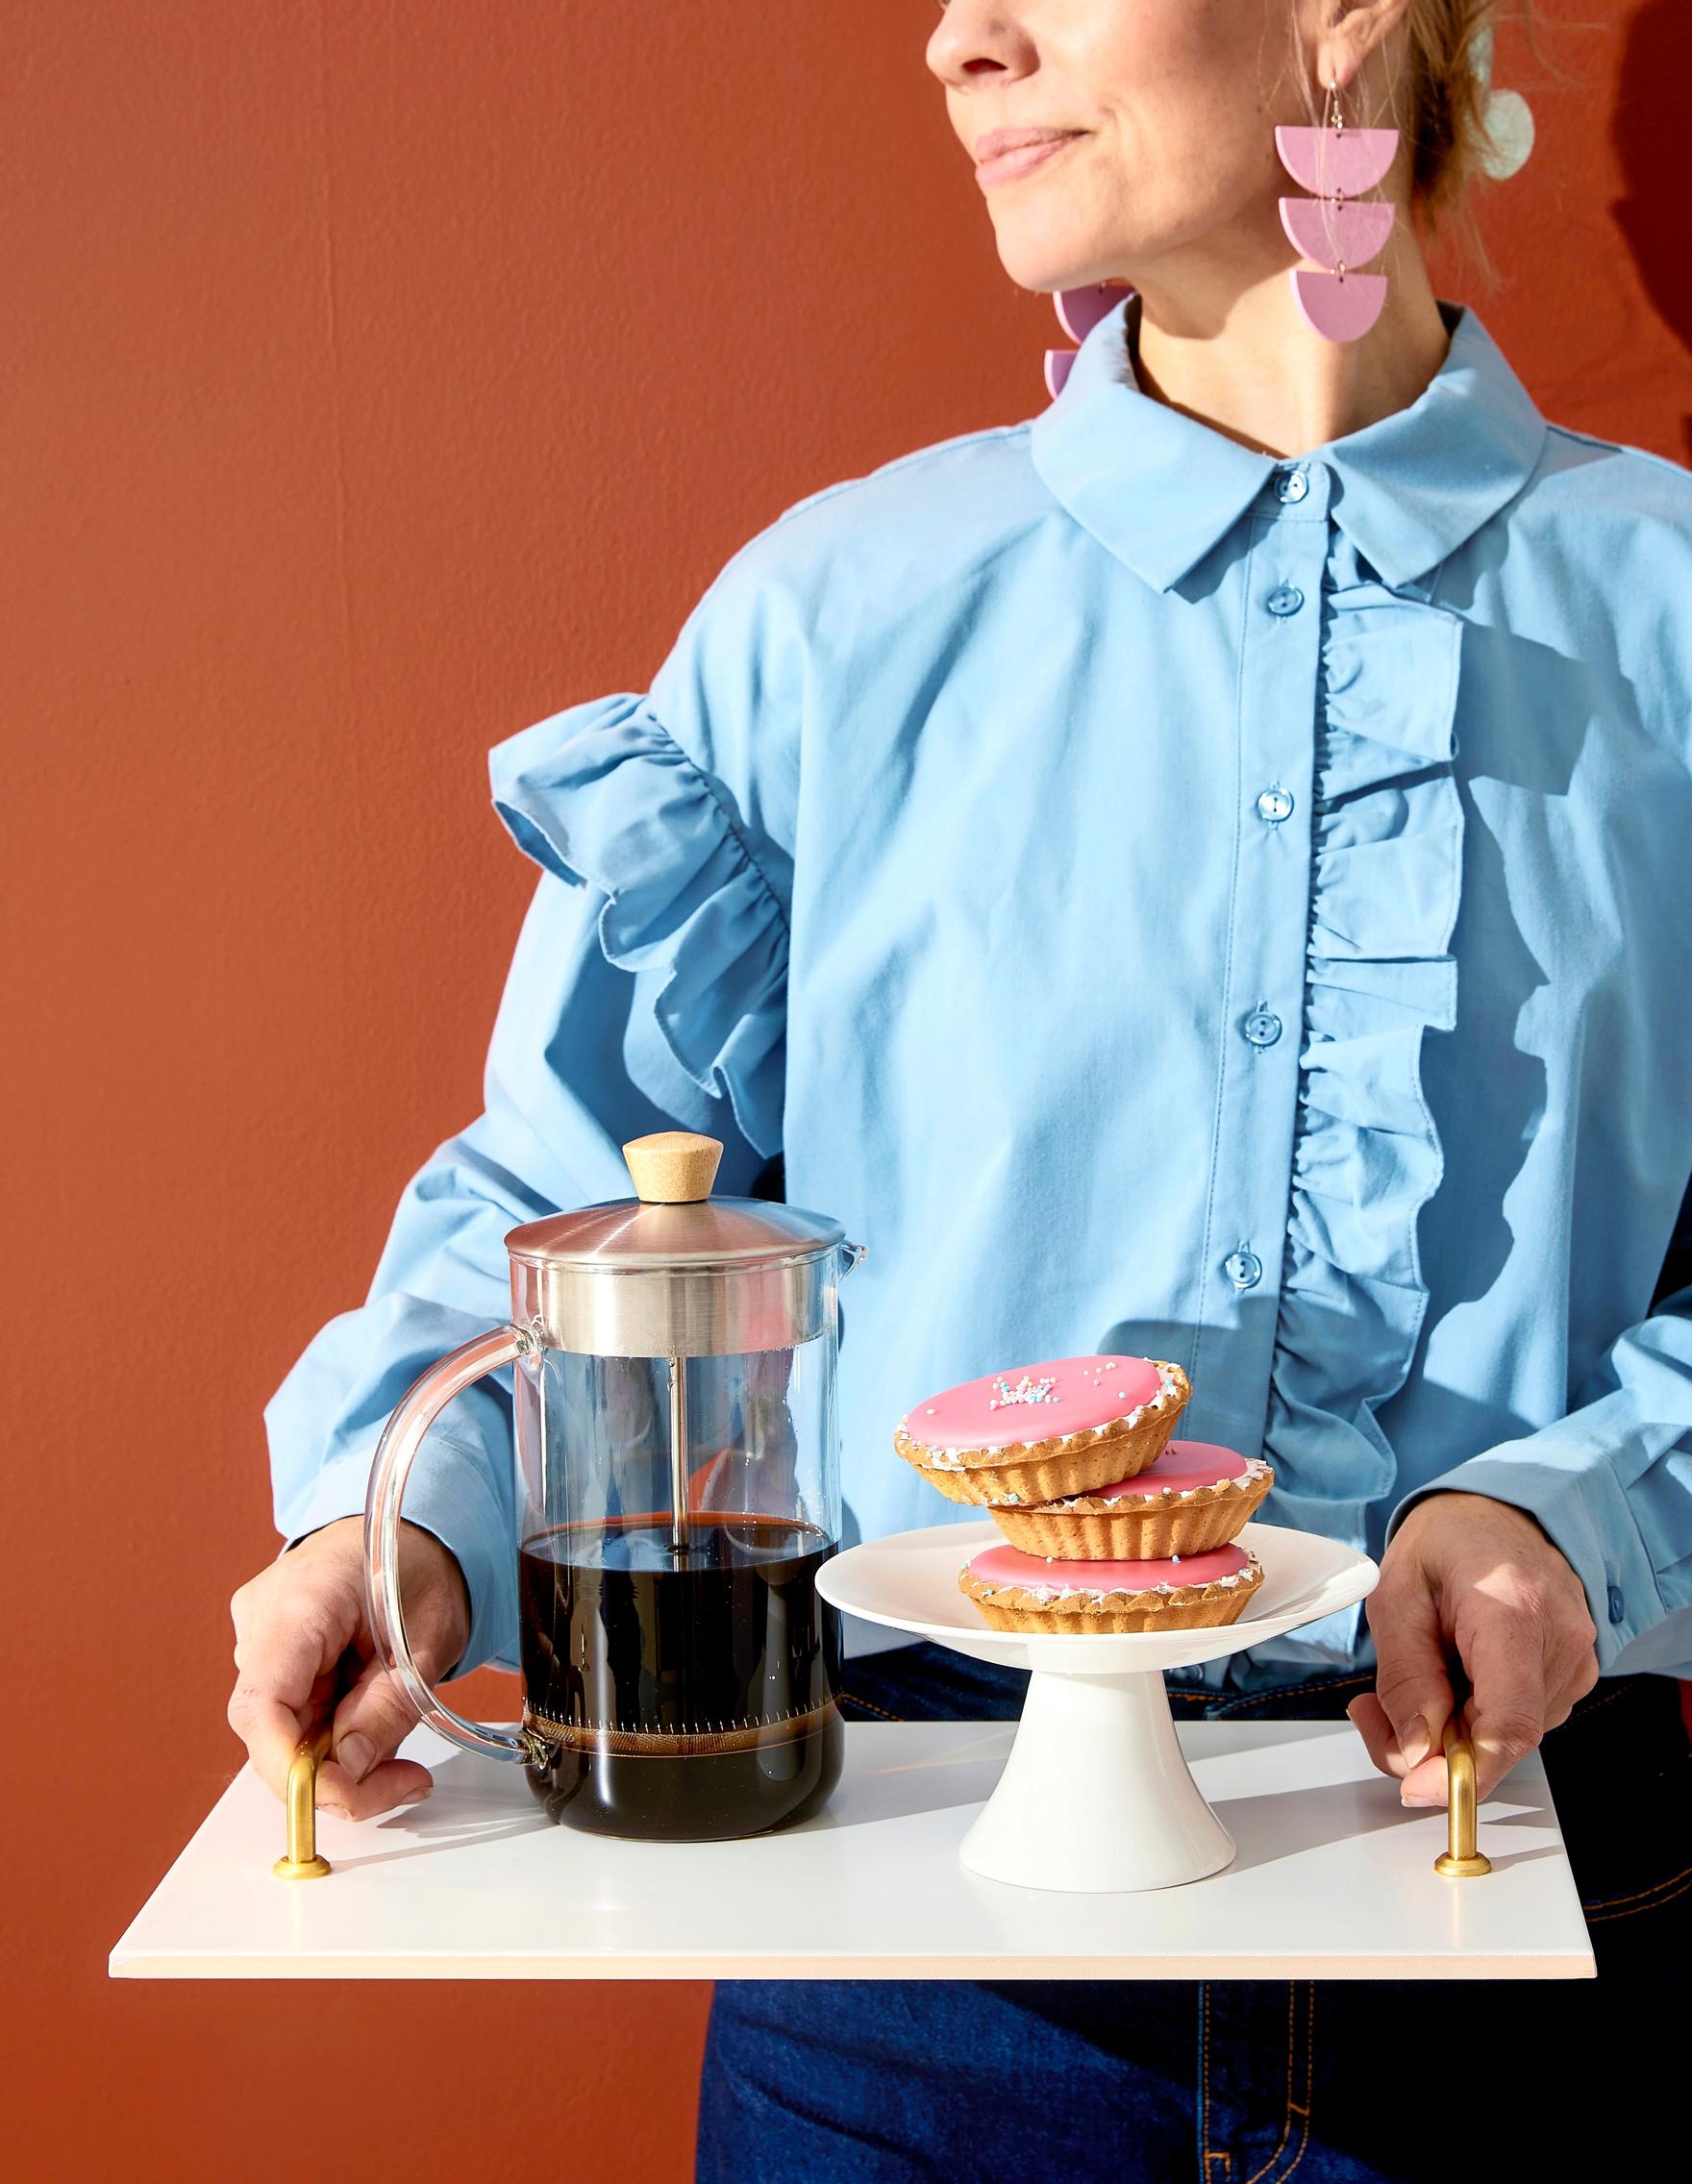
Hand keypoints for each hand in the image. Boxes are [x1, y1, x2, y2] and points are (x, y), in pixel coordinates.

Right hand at [226, 1515, 471, 1819]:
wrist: (410, 1529)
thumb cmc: (420, 1566)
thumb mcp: (429, 1639)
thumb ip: (388, 1706)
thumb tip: (347, 1771)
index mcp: (301, 1601)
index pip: (262, 1704)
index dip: (287, 1767)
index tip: (337, 1796)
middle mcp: (262, 1618)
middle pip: (270, 1728)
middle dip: (332, 1773)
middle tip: (402, 1782)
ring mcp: (258, 1634)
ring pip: (281, 1729)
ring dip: (337, 1756)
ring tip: (399, 1747)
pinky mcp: (269, 1651)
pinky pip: (290, 1712)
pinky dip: (331, 1735)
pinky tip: (370, 1721)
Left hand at [1346, 1490, 1598, 1806]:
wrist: (1502, 1512)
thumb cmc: (1449, 1542)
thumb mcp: (1397, 1595)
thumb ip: (1405, 1676)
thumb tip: (1415, 1752)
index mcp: (1513, 1611)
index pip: (1508, 1723)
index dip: (1463, 1773)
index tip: (1416, 1789)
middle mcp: (1560, 1641)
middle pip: (1501, 1738)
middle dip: (1430, 1746)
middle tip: (1371, 1711)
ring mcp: (1576, 1659)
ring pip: (1506, 1736)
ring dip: (1448, 1728)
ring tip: (1413, 1674)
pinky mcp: (1574, 1673)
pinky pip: (1519, 1718)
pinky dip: (1474, 1715)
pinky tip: (1450, 1675)